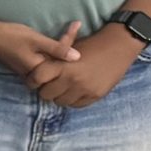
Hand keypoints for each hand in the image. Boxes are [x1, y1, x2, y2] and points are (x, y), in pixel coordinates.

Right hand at [0, 19, 83, 81]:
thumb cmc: (10, 36)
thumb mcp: (36, 40)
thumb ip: (57, 48)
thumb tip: (78, 57)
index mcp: (41, 70)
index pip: (63, 59)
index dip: (71, 40)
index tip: (76, 24)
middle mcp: (36, 75)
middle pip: (59, 64)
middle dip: (69, 49)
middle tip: (77, 32)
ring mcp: (30, 72)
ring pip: (52, 65)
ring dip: (61, 52)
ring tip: (71, 40)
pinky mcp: (25, 68)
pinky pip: (44, 64)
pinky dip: (51, 55)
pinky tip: (55, 47)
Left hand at [28, 26, 142, 108]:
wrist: (118, 46)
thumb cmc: (90, 44)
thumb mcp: (68, 49)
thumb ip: (52, 59)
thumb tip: (33, 68)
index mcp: (63, 66)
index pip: (37, 79)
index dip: (32, 80)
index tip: (34, 80)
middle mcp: (73, 80)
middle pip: (46, 94)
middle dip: (45, 89)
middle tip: (48, 84)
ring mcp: (85, 89)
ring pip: (60, 102)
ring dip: (59, 96)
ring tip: (62, 88)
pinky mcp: (95, 95)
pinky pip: (75, 105)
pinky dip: (72, 99)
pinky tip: (73, 91)